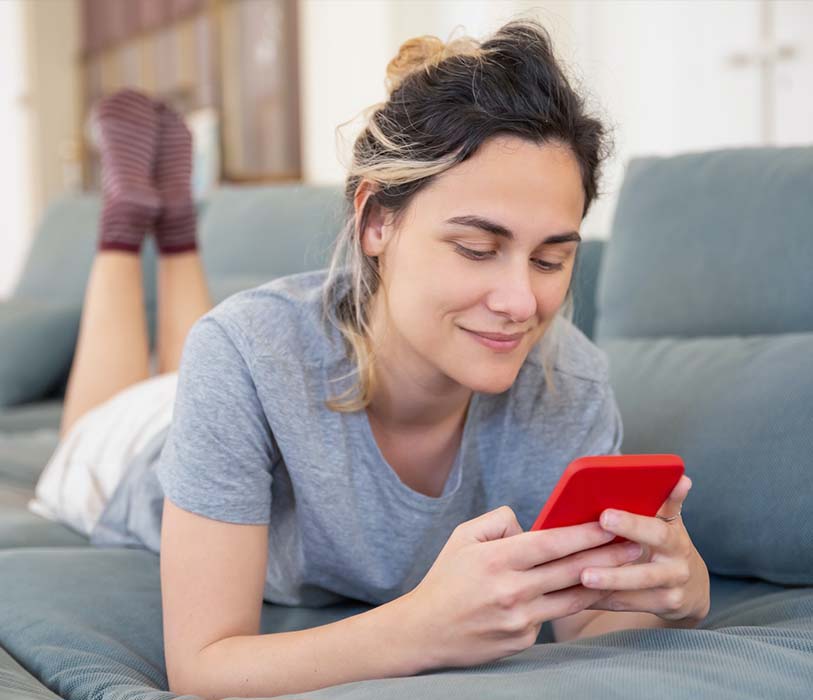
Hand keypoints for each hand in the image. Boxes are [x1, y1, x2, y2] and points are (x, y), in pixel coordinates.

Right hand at [400, 505, 643, 670]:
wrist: (424, 631)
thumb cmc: (445, 579)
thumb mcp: (463, 537)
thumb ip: (499, 521)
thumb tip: (533, 526)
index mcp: (496, 560)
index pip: (551, 542)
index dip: (584, 532)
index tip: (610, 523)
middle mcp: (511, 590)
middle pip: (571, 570)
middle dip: (608, 556)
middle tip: (638, 545)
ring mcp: (519, 619)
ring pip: (572, 598)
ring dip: (603, 582)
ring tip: (629, 570)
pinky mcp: (522, 641)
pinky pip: (552, 617)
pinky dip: (569, 603)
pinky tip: (589, 593)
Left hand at [579, 475, 710, 622]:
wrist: (691, 587)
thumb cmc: (669, 545)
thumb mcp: (671, 522)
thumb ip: (669, 501)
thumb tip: (681, 477)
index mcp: (675, 539)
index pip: (656, 530)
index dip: (632, 524)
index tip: (604, 517)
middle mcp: (677, 567)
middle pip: (645, 570)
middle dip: (615, 568)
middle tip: (584, 566)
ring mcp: (670, 591)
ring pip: (634, 591)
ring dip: (607, 584)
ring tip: (582, 578)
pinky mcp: (660, 608)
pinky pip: (627, 604)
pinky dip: (602, 599)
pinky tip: (578, 594)